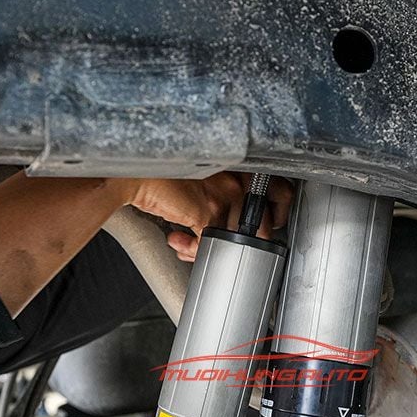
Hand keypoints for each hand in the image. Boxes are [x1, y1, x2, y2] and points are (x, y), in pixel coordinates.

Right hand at [121, 173, 293, 260]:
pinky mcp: (207, 212)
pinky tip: (179, 242)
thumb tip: (233, 220)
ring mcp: (225, 195)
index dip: (278, 214)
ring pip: (236, 239)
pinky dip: (194, 250)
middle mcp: (238, 178)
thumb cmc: (161, 173)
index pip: (282, 191)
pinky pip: (212, 244)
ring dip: (210, 247)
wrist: (134, 174)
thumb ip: (224, 191)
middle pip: (264, 224)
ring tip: (189, 245)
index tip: (270, 226)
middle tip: (228, 245)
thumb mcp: (203, 176)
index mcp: (242, 165)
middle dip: (248, 244)